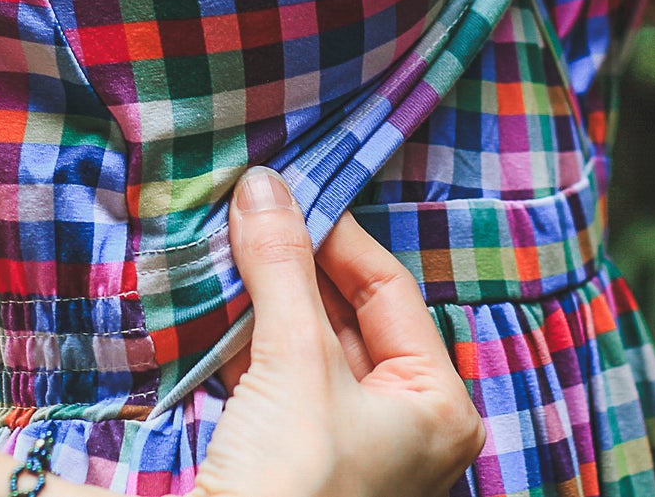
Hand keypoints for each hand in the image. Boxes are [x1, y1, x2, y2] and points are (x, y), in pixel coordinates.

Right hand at [192, 168, 486, 496]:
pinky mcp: (296, 465)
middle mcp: (405, 429)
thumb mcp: (294, 362)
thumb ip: (282, 269)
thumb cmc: (295, 487)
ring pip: (308, 349)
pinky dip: (248, 345)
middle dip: (296, 268)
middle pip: (348, 317)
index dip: (336, 236)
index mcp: (439, 406)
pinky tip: (215, 310)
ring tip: (228, 247)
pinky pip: (278, 384)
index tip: (285, 191)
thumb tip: (264, 187)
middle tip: (249, 212)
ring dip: (267, 303)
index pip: (390, 289)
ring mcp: (350, 450)